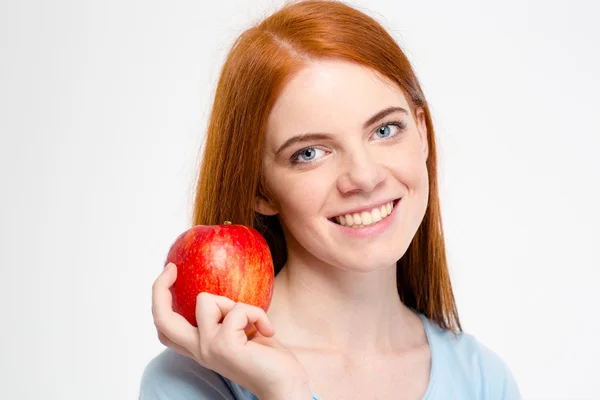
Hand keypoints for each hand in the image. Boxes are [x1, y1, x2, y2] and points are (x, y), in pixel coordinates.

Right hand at [152, 263, 311, 398]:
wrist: (285, 385)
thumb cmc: (268, 357)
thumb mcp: (240, 331)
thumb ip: (225, 317)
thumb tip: (221, 291)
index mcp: (200, 346)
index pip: (166, 327)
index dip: (159, 299)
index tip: (171, 273)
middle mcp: (198, 349)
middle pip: (162, 318)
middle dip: (159, 287)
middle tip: (172, 268)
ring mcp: (208, 347)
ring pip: (206, 300)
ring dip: (236, 304)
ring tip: (253, 322)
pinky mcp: (224, 345)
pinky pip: (238, 309)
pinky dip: (257, 314)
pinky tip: (267, 331)